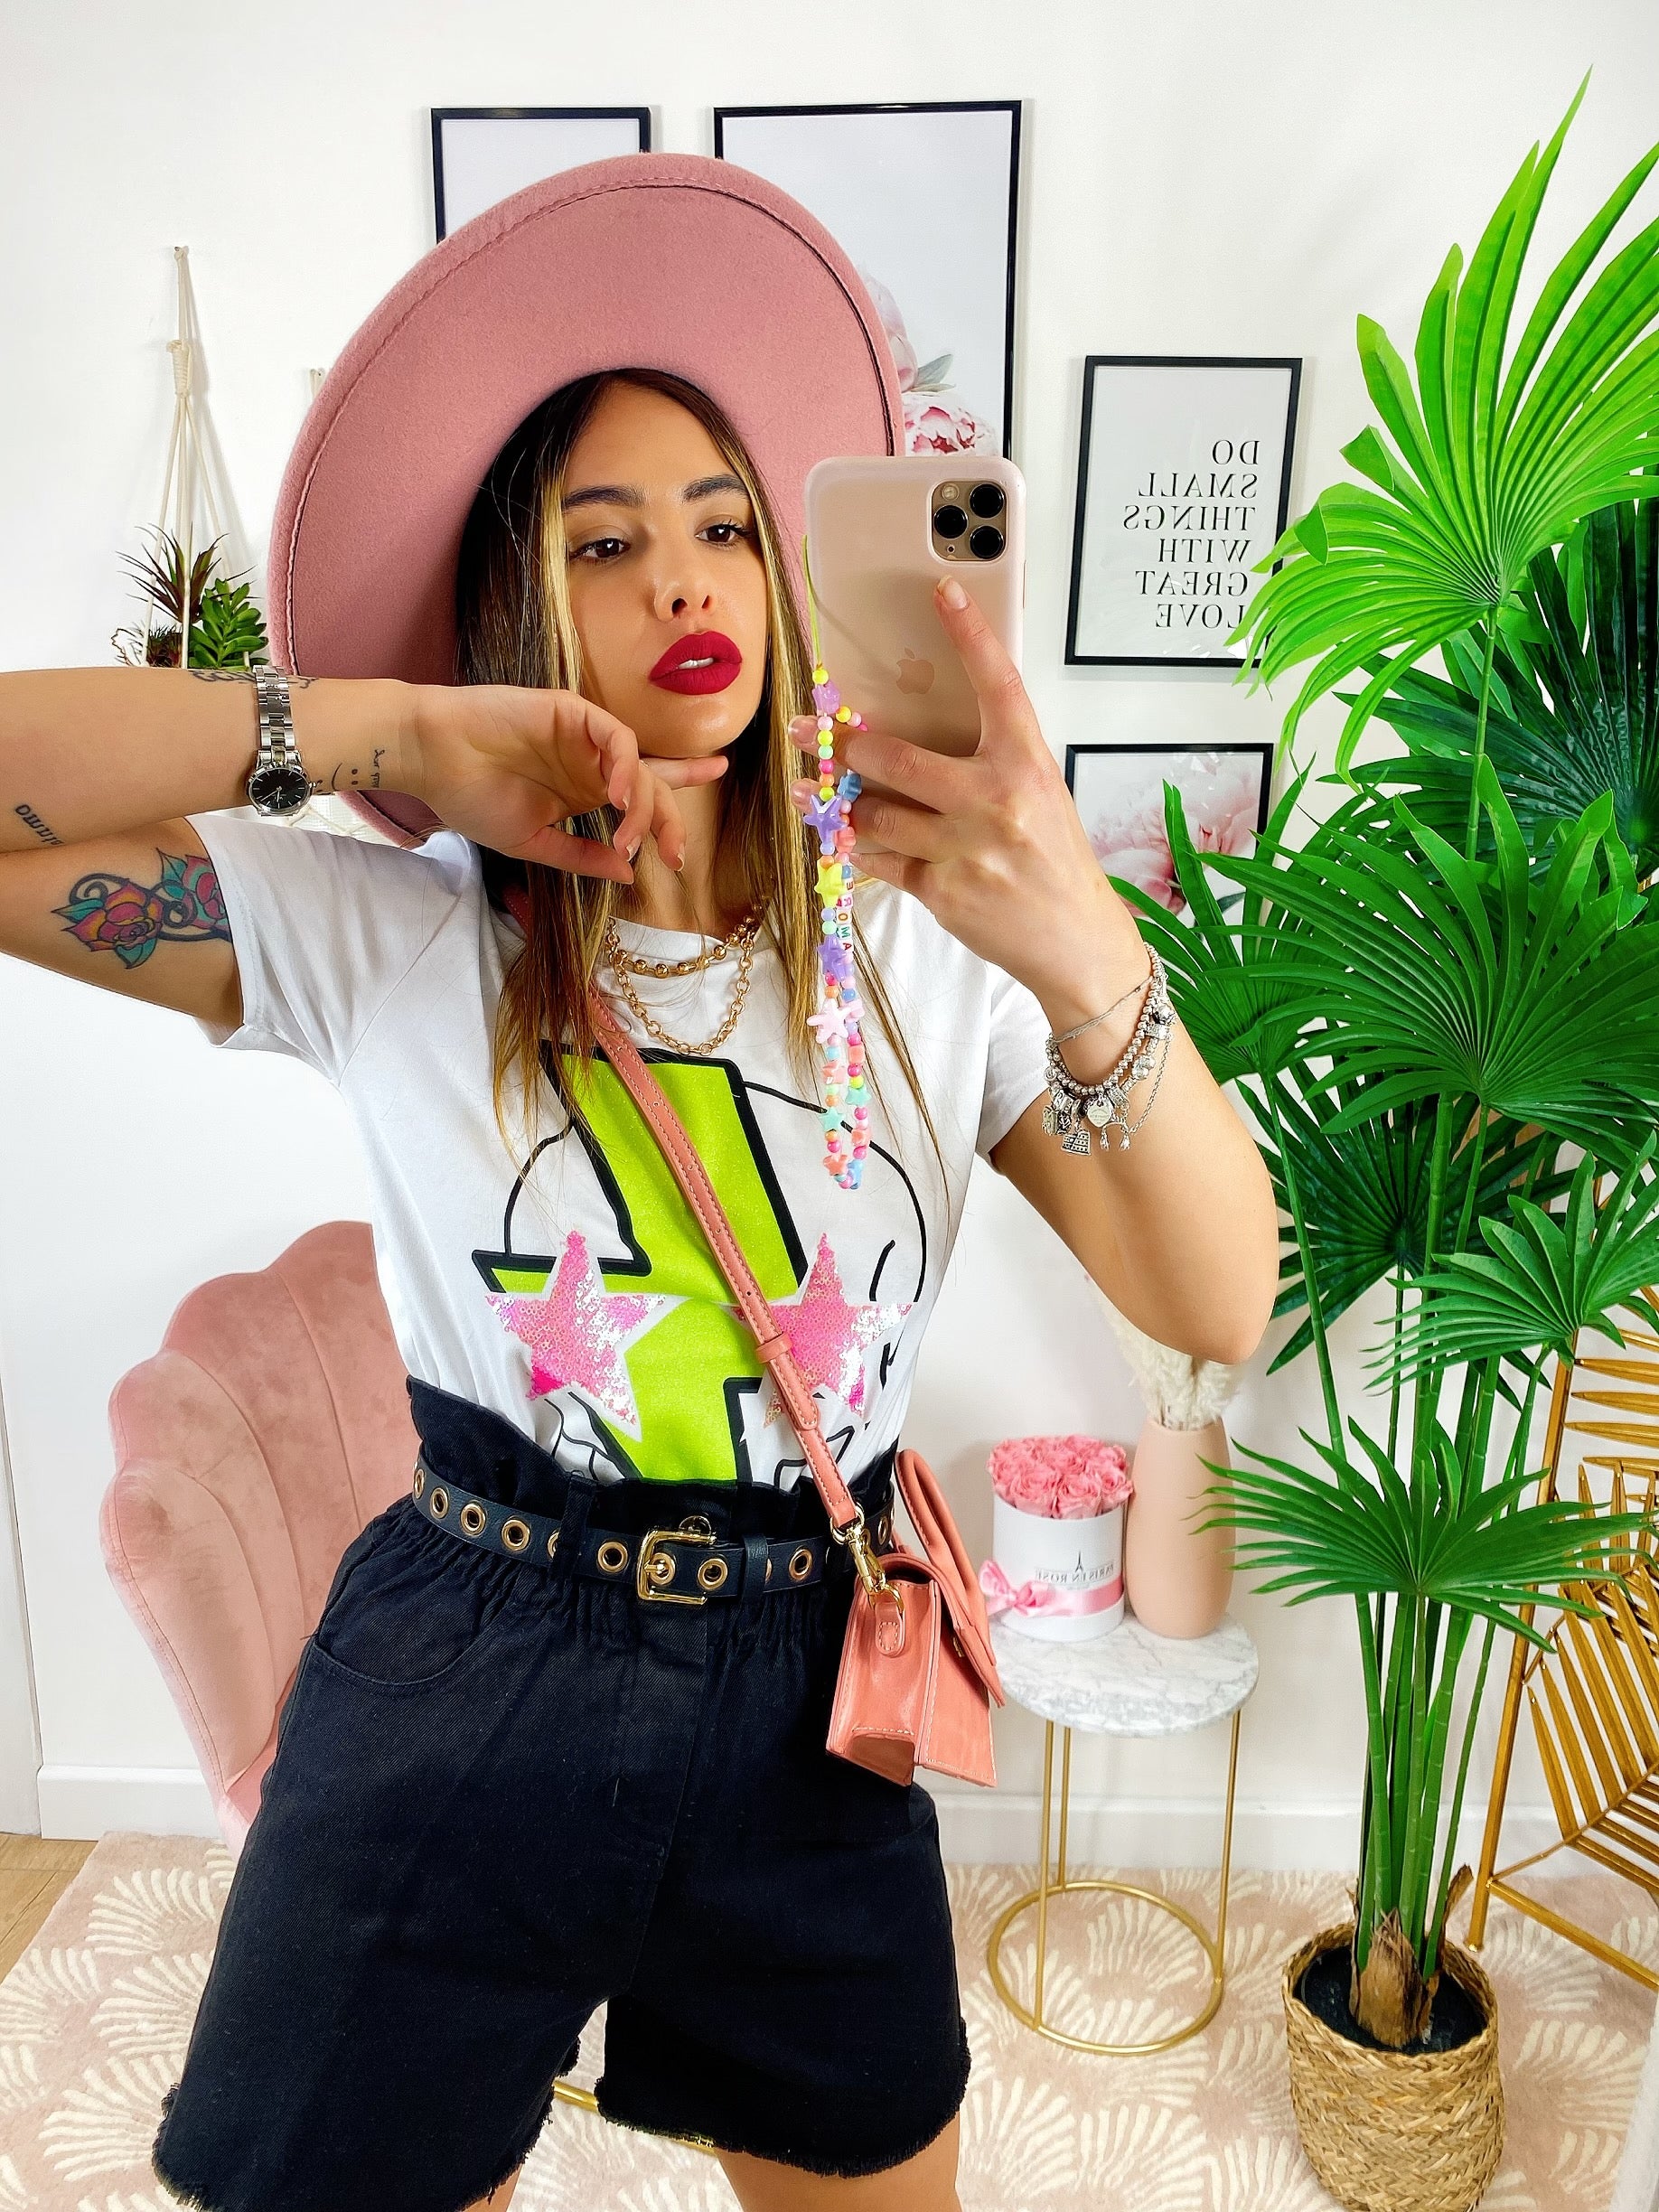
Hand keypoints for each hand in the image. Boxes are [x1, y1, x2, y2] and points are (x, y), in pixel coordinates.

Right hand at [407, 681, 725, 881]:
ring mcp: (584, 738)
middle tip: (676, 854)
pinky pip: (617, 737)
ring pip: (638, 767)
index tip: (681, 858)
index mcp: (583, 792)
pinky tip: (615, 798)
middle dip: (670, 820)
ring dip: (642, 807)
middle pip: (651, 786)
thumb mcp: (531, 842)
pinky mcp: (574, 712)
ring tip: (628, 838)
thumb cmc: (470, 798)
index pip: (640, 800)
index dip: (669, 819)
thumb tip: (627, 875)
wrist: (431, 758)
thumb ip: (580, 857)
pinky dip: (625, 766)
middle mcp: (590, 764)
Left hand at [790, 576, 1145, 1029]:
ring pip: (876, 814)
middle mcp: (997, 800)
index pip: (997, 685)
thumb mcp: (1039, 797)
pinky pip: (881, 861)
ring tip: (820, 794)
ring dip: (844, 804)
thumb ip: (989, 765)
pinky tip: (853, 841)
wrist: (1076, 940)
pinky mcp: (944, 891)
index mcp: (1026, 764)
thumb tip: (914, 742)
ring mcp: (968, 848)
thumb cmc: (1054, 862)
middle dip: (849, 748)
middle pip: (897, 758)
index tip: (944, 592)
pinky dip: (863, 851)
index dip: (970, 634)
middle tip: (819, 737)